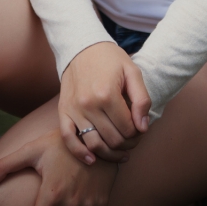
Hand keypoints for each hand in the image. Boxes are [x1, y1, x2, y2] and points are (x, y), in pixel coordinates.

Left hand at [0, 128, 116, 204]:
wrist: (97, 133)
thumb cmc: (61, 143)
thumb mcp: (33, 150)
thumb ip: (5, 166)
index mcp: (52, 195)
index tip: (35, 201)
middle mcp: (71, 203)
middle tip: (49, 194)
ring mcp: (88, 204)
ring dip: (64, 205)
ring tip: (60, 194)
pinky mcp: (101, 203)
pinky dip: (80, 205)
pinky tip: (75, 196)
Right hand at [59, 42, 150, 163]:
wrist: (82, 47)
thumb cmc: (110, 59)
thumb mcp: (132, 72)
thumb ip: (142, 99)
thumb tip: (143, 127)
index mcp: (107, 94)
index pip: (128, 129)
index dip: (139, 133)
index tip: (141, 128)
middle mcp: (89, 104)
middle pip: (113, 140)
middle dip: (127, 144)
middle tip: (133, 140)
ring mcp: (74, 109)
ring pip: (94, 145)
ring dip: (110, 154)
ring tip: (120, 151)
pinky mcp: (63, 112)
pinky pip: (69, 139)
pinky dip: (80, 153)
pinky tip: (92, 160)